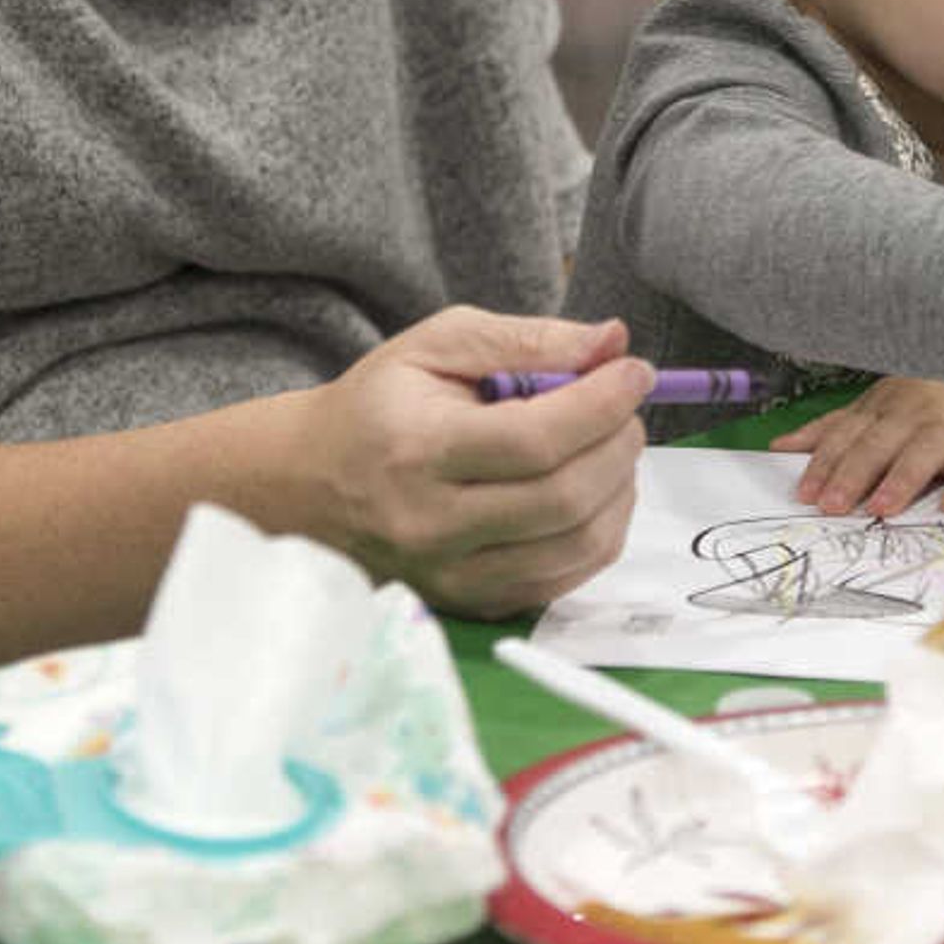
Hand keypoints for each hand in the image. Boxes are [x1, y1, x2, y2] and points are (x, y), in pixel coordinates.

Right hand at [306, 308, 648, 617]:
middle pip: (564, 498)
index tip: (635, 373)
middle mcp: (432, 525)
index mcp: (418, 451)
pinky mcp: (470, 603)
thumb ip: (527, 339)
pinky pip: (563, 580)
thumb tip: (612, 342)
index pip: (536, 440)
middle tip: (626, 410)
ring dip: (620, 491)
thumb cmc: (378, 406)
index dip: (602, 405)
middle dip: (619, 445)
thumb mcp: (437, 345)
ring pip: (576, 547)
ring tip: (611, 448)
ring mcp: (452, 576)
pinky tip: (592, 492)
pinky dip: (598, 532)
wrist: (309, 484)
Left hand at [771, 376, 943, 516]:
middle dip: (854, 473)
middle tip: (833, 506)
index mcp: (886, 406)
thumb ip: (836, 427)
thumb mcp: (882, 405)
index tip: (805, 493)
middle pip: (881, 442)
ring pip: (926, 450)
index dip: (825, 462)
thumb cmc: (937, 398)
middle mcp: (918, 412)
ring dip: (903, 478)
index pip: (848, 434)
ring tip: (883, 508)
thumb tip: (780, 447)